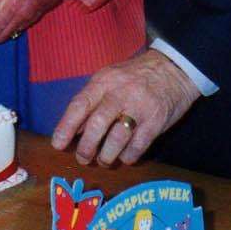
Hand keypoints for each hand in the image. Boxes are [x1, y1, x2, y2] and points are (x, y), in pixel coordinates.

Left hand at [51, 49, 200, 167]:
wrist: (173, 69)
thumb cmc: (135, 77)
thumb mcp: (109, 79)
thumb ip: (91, 101)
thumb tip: (73, 129)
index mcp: (104, 81)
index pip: (80, 105)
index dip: (66, 127)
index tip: (57, 145)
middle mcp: (120, 94)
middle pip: (97, 124)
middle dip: (86, 147)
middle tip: (82, 158)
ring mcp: (139, 108)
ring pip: (116, 139)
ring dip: (106, 156)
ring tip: (103, 160)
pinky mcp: (155, 122)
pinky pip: (137, 147)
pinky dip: (127, 157)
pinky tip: (124, 157)